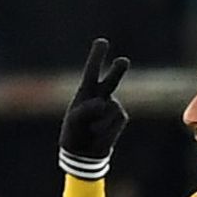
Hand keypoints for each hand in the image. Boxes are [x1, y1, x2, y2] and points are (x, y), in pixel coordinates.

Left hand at [58, 38, 129, 179]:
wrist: (84, 154)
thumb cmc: (75, 133)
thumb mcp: (74, 121)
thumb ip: (85, 110)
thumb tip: (103, 105)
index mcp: (87, 92)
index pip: (92, 71)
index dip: (97, 57)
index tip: (102, 43)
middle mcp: (102, 95)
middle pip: (112, 78)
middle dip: (118, 70)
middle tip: (123, 61)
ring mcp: (113, 105)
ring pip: (107, 110)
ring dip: (96, 123)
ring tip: (90, 131)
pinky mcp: (121, 117)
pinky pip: (112, 122)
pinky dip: (103, 131)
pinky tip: (98, 135)